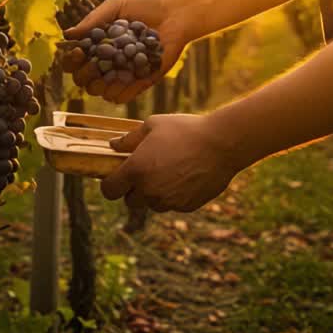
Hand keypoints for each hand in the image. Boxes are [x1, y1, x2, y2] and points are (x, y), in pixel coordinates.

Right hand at [64, 0, 189, 103]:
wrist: (176, 13)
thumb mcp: (117, 6)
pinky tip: (126, 78)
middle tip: (94, 63)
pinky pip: (124, 96)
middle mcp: (108, 62)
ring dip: (101, 86)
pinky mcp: (141, 81)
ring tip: (110, 72)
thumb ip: (93, 20)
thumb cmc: (146, 5)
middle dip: (84, 75)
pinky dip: (121, 92)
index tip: (79, 51)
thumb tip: (68, 34)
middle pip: (84, 80)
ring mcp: (124, 73)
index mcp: (98, 45)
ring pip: (102, 92)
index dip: (71, 61)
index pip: (75, 61)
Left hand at [100, 114, 240, 212]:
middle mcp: (149, 190)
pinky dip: (176, 196)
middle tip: (149, 172)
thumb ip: (129, 139)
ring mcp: (168, 201)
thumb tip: (113, 146)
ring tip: (172, 172)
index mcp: (136, 170)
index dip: (111, 184)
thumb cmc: (187, 129)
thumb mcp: (154, 125)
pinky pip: (174, 205)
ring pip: (153, 204)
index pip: (109, 190)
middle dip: (135, 189)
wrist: (223, 143)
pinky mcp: (186, 206)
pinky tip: (187, 176)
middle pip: (130, 201)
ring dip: (156, 193)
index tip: (119, 177)